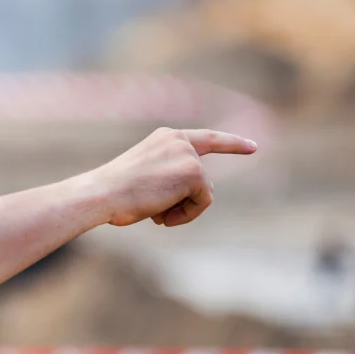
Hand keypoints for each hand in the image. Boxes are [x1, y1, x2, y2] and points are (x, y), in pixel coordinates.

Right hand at [88, 128, 256, 226]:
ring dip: (182, 209)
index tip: (252, 147)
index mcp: (166, 137)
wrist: (102, 194)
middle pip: (201, 177)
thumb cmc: (113, 193)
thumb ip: (168, 180)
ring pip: (202, 192)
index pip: (206, 139)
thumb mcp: (142, 178)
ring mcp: (189, 155)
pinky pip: (204, 201)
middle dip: (190, 200)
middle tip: (164, 211)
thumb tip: (189, 198)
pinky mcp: (195, 172)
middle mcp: (179, 140)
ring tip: (155, 213)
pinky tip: (163, 216)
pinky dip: (187, 214)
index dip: (231, 144)